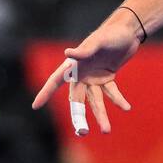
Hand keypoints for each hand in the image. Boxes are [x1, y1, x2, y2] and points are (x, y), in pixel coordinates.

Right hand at [31, 9, 140, 133]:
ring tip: (106, 130)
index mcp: (74, 66)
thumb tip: (67, 54)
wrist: (128, 31)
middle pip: (76, 99)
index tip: (35, 106)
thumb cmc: (110, 33)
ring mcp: (94, 78)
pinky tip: (126, 108)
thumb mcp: (98, 41)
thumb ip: (84, 50)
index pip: (55, 81)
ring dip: (101, 115)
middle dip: (79, 116)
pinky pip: (111, 93)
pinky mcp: (107, 78)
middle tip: (83, 132)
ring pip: (95, 101)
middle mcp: (81, 74)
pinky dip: (118, 100)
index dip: (45, 93)